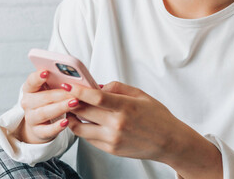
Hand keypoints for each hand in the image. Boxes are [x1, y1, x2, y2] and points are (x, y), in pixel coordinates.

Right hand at [15, 70, 79, 143]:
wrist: (41, 123)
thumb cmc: (49, 101)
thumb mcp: (50, 90)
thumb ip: (58, 83)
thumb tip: (77, 78)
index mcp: (29, 89)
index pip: (31, 81)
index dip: (38, 77)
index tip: (46, 72)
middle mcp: (27, 103)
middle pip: (42, 97)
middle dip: (60, 94)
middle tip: (74, 92)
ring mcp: (31, 118)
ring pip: (44, 112)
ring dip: (60, 107)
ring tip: (74, 103)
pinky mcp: (37, 131)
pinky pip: (47, 130)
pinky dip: (56, 127)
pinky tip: (66, 122)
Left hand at [63, 81, 183, 160]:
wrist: (169, 142)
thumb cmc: (157, 117)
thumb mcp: (141, 95)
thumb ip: (118, 87)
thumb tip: (97, 86)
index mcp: (126, 107)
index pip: (96, 97)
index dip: (78, 90)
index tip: (67, 85)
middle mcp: (117, 124)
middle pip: (84, 111)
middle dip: (71, 102)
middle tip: (63, 95)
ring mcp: (113, 139)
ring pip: (81, 128)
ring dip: (72, 118)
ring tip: (71, 110)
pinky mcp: (111, 150)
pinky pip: (89, 138)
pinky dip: (84, 129)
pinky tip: (85, 121)